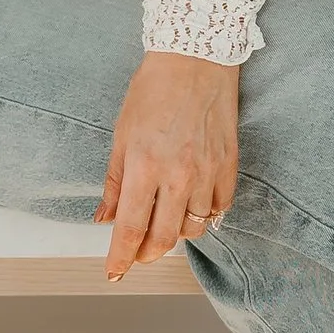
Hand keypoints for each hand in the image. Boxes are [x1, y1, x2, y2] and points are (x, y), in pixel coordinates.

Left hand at [96, 52, 239, 281]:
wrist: (195, 60)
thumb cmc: (153, 91)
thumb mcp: (121, 135)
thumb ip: (115, 182)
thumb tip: (104, 219)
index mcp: (144, 166)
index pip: (131, 229)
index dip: (121, 258)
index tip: (114, 272)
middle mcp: (178, 175)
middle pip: (163, 238)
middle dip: (146, 254)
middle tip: (137, 254)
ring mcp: (207, 173)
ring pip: (193, 230)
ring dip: (174, 235)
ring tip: (163, 225)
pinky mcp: (229, 167)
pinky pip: (218, 211)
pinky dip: (203, 218)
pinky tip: (191, 210)